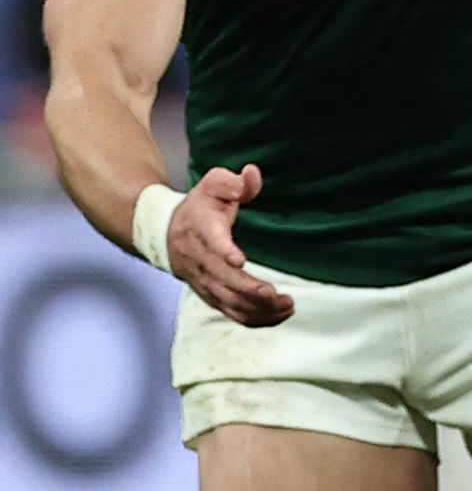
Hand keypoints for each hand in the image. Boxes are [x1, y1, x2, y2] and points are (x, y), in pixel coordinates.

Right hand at [168, 164, 292, 327]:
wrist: (166, 232)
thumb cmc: (199, 208)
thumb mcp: (213, 185)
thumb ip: (234, 181)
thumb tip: (252, 173)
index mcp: (201, 229)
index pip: (210, 240)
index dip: (223, 250)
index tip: (239, 259)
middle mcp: (199, 258)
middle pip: (221, 279)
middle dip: (248, 289)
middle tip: (274, 293)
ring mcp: (203, 280)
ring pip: (227, 300)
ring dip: (256, 307)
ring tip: (286, 304)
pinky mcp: (210, 294)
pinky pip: (230, 311)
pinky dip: (253, 317)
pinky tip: (278, 315)